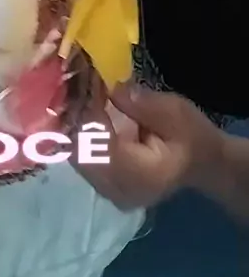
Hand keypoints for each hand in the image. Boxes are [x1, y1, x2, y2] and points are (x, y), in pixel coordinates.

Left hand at [72, 81, 224, 209]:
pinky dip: (78, 135)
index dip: (88, 114)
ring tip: (77, 96)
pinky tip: (82, 112)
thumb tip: (111, 89)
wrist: (203, 163)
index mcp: (138, 176)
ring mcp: (107, 191)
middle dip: (74, 118)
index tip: (87, 85)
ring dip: (73, 126)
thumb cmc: (193, 137)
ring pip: (74, 156)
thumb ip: (142, 104)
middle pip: (78, 153)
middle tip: (76, 87)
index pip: (97, 146)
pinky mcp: (103, 184)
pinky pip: (81, 158)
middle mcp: (117, 190)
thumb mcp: (175, 112)